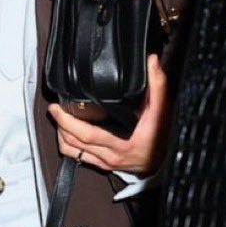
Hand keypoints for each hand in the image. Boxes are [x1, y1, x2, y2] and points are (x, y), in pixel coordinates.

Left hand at [47, 54, 168, 174]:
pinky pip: (78, 158)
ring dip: (61, 135)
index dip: (68, 122)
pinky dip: (68, 145)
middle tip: (53, 109)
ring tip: (58, 119)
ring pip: (72, 151)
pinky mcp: (104, 165)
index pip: (87, 134)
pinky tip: (67, 134)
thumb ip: (158, 85)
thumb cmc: (166, 137)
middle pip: (73, 142)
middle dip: (59, 124)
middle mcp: (111, 156)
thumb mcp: (164, 110)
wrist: (171, 160)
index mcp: (123, 143)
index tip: (58, 107)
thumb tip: (151, 61)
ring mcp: (106, 163)